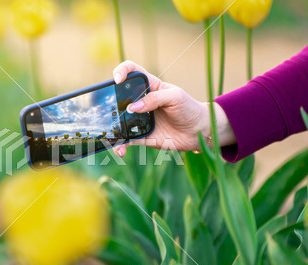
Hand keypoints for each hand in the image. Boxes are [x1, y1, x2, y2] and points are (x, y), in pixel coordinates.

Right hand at [112, 61, 236, 156]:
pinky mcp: (140, 136)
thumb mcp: (175, 97)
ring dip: (112, 127)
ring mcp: (139, 119)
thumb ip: (155, 99)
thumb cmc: (189, 109)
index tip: (117, 79)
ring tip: (111, 134)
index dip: (122, 71)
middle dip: (108, 101)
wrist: (198, 132)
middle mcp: (141, 102)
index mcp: (149, 86)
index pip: (132, 71)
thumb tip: (133, 107)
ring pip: (119, 120)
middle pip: (119, 97)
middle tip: (109, 109)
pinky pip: (126, 140)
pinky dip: (120, 145)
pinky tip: (120, 150)